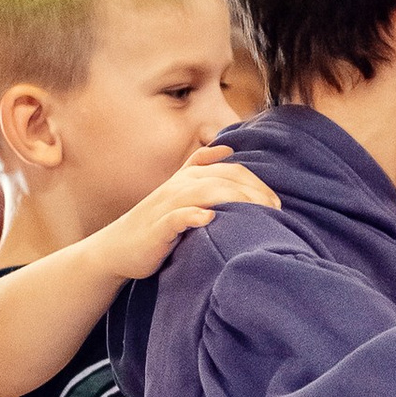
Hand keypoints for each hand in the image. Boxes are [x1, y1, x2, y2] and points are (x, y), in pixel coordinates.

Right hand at [101, 145, 279, 281]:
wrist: (118, 248)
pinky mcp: (157, 227)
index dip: (257, 184)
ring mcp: (167, 205)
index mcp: (189, 177)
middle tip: (276, 209)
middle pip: (224, 179)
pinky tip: (209, 218)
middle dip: (253, 191)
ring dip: (233, 199)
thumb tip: (226, 149)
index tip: (277, 203)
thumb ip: (201, 170)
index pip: (232, 170)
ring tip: (258, 211)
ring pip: (204, 192)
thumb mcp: (180, 192)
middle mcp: (180, 186)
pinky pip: (176, 217)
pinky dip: (192, 215)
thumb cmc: (157, 223)